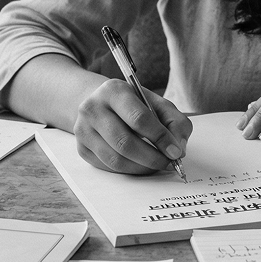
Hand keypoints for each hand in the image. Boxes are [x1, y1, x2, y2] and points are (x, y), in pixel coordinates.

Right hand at [72, 78, 191, 173]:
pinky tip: (141, 165)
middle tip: (169, 163)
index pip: (139, 118)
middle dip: (152, 157)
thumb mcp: (157, 103)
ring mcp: (83, 130)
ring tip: (157, 165)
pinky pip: (108, 167)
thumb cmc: (134, 105)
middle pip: (125, 142)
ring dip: (142, 167)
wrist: (101, 104)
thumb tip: (178, 148)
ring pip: (116, 159)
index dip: (160, 138)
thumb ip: (174, 122)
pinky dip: (129, 170)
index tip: (176, 151)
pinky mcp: (82, 148)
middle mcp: (92, 108)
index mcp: (113, 91)